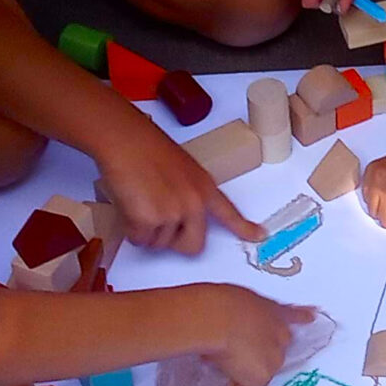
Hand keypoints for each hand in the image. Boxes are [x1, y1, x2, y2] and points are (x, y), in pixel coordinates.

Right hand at [90, 115, 259, 256]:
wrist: (125, 139)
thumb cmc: (145, 147)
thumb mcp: (181, 169)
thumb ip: (187, 194)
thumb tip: (177, 219)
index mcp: (204, 187)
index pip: (229, 213)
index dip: (244, 228)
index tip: (259, 235)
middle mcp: (194, 203)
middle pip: (192, 246)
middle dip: (174, 243)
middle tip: (156, 224)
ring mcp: (174, 213)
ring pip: (160, 244)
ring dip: (146, 231)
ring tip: (139, 199)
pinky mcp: (150, 220)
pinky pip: (140, 239)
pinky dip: (131, 229)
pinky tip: (129, 203)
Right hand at [200, 289, 322, 385]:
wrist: (218, 320)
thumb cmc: (220, 303)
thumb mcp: (240, 299)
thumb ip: (249, 310)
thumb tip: (239, 321)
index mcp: (276, 312)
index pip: (295, 315)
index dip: (301, 318)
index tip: (310, 317)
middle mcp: (282, 335)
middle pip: (277, 351)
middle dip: (259, 353)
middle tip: (236, 350)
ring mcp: (274, 359)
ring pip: (264, 371)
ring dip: (247, 370)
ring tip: (225, 360)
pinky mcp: (262, 377)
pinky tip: (227, 376)